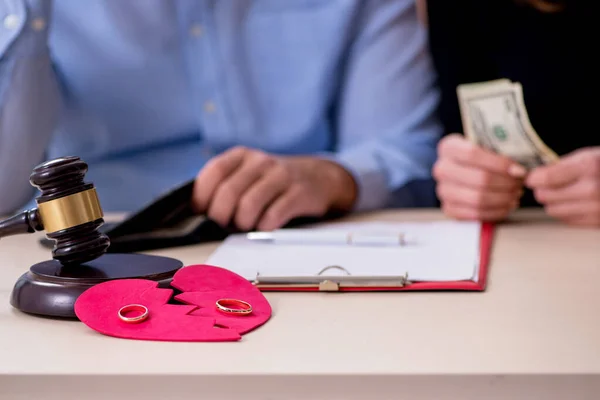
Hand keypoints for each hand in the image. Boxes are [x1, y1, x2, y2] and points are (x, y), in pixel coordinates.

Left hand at [192, 146, 356, 230]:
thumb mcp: (247, 173)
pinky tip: (265, 226)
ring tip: (246, 226)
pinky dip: (264, 227)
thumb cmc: (273, 182)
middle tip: (224, 225)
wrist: (318, 178)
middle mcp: (260, 162)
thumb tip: (197, 213)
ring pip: (249, 206)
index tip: (203, 213)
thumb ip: (223, 186)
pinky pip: (273, 215)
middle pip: (228, 192)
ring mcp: (281, 176)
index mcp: (241, 156)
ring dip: (242, 224)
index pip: (213, 173)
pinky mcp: (299, 193)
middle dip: (221, 217)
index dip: (203, 197)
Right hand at [432, 134, 526, 220]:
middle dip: (506, 184)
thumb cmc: (481, 154)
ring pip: (478, 199)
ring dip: (503, 198)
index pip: (472, 154)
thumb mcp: (486, 143)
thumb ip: (501, 149)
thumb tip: (521, 168)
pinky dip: (496, 211)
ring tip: (516, 194)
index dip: (499, 163)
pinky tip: (508, 205)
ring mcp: (443, 190)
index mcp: (448, 147)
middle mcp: (441, 169)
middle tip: (520, 184)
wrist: (464, 168)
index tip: (519, 170)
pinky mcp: (448, 208)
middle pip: (479, 179)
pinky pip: (476, 214)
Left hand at [526, 147, 599, 226]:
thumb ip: (561, 164)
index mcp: (589, 167)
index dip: (534, 178)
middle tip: (549, 185)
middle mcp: (592, 189)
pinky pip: (566, 220)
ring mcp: (596, 209)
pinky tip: (576, 203)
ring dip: (553, 202)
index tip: (532, 178)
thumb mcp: (589, 155)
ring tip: (565, 193)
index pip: (546, 178)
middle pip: (545, 196)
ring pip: (552, 210)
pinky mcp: (598, 223)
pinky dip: (566, 212)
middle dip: (543, 190)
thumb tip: (535, 175)